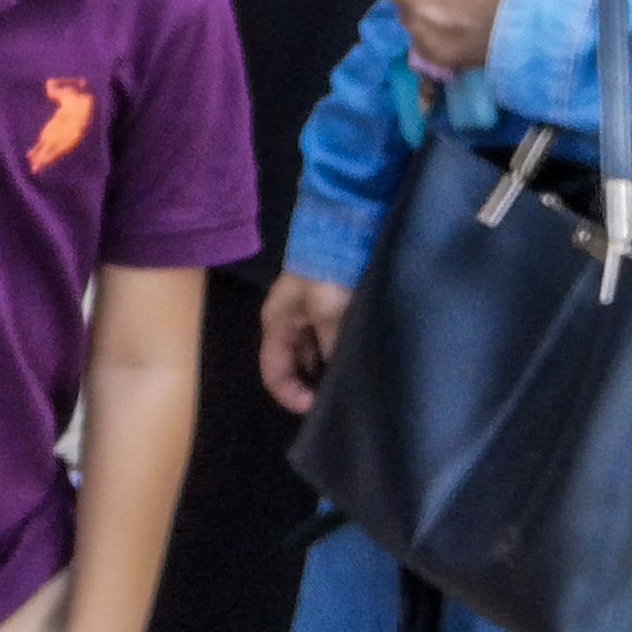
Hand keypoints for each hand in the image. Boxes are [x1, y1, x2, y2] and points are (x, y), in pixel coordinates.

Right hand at [257, 271, 350, 414]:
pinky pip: (331, 339)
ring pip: (315, 353)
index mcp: (277, 322)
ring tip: (352, 379)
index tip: (318, 408)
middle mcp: (289, 322)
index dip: (291, 396)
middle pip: (295, 366)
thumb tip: (345, 377)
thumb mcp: (327, 308)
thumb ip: (333, 344)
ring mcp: (309, 314)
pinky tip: (358, 357)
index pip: (273, 373)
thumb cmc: (326, 266)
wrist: (345, 223)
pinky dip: (341, 351)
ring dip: (330, 367)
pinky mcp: (330, 306)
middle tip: (338, 397)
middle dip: (313, 383)